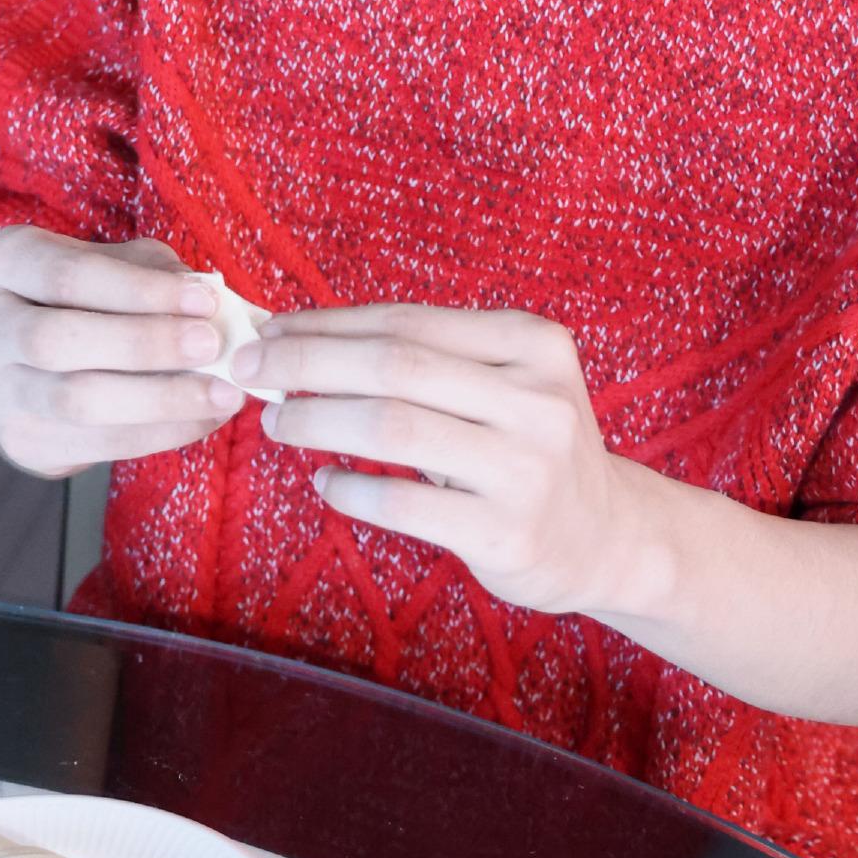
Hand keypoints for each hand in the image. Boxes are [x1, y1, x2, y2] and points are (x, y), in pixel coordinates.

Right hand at [0, 228, 242, 479]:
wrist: (19, 363)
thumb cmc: (78, 298)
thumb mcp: (108, 265)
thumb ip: (152, 274)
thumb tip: (208, 301)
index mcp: (2, 263)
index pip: (67, 275)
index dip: (139, 289)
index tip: (205, 299)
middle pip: (60, 340)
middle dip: (144, 344)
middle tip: (213, 346)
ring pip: (77, 401)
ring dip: (160, 399)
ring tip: (221, 393)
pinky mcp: (21, 440)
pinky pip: (97, 443)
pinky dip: (160, 432)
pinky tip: (202, 418)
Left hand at [239, 305, 634, 615]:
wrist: (608, 535)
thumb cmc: (528, 448)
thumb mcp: (503, 385)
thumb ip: (425, 360)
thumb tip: (303, 338)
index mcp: (531, 343)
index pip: (408, 322)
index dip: (329, 324)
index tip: (271, 330)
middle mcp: (535, 397)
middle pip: (394, 365)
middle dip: (307, 363)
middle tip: (249, 370)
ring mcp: (526, 466)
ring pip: (393, 426)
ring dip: (317, 420)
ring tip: (277, 422)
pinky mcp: (507, 531)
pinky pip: (404, 503)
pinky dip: (349, 489)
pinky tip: (324, 482)